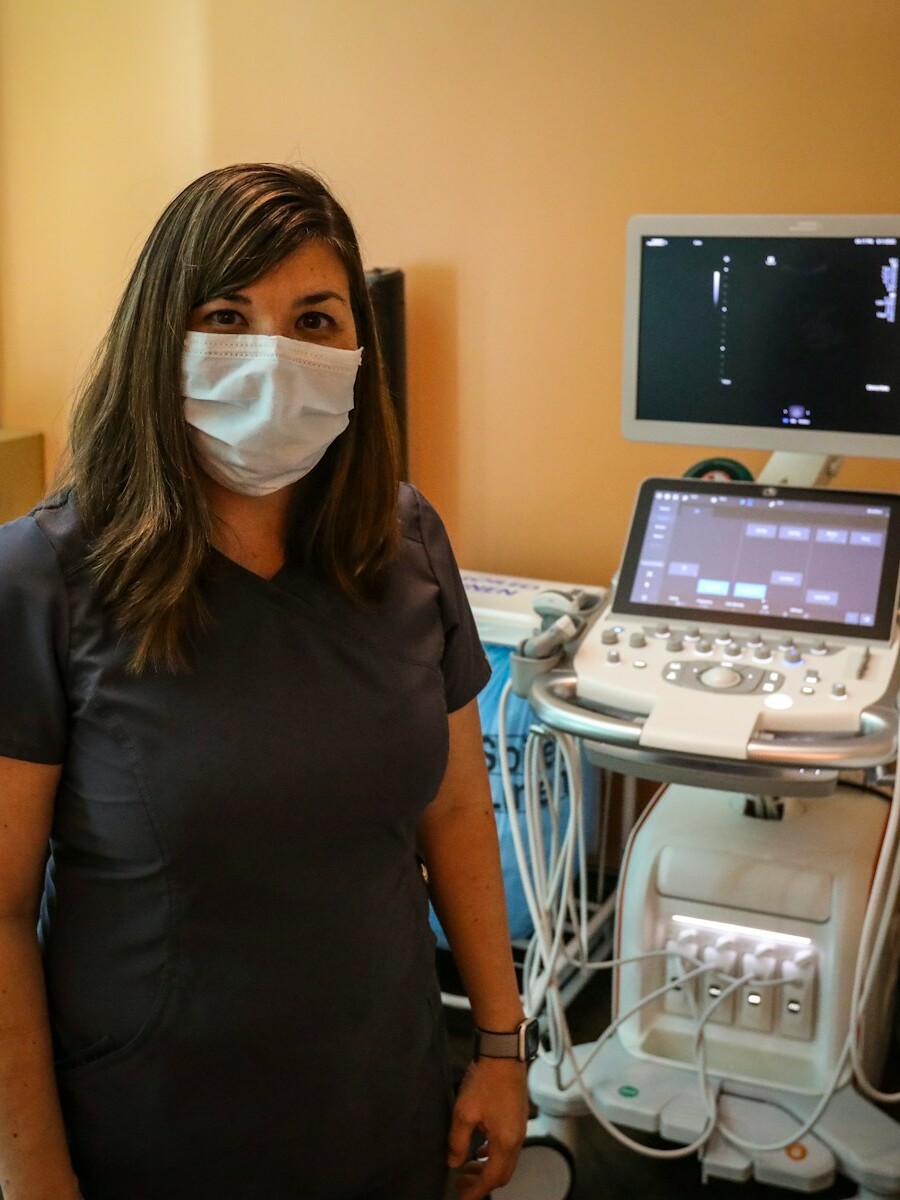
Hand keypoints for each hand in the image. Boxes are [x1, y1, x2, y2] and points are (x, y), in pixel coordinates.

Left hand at [446, 1057, 528, 1197]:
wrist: (503, 1054)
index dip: (475, 1192)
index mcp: (506, 1143)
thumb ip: (458, 1142)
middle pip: (502, 1174)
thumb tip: (454, 1162)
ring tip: (466, 1167)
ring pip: (505, 1161)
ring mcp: (519, 1128)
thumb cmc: (485, 1081)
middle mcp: (517, 1140)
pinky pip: (507, 1147)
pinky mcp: (517, 1118)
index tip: (461, 1197)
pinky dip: (493, 1154)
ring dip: (487, 1168)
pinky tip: (479, 1148)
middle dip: (481, 1183)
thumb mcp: (464, 1113)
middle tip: (461, 1183)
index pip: (491, 1179)